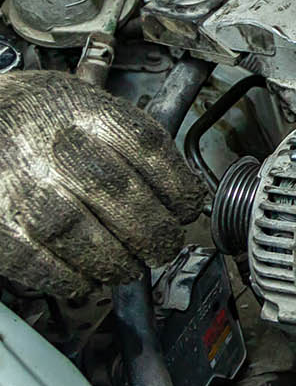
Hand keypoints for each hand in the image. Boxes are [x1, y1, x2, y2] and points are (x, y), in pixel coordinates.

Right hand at [0, 73, 205, 297]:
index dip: (177, 186)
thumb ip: (133, 143)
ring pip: (75, 231)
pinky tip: (84, 280)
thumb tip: (179, 193)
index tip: (188, 209)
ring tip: (127, 268)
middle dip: (152, 231)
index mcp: (87, 112)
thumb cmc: (42, 116)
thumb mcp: (92, 105)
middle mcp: (53, 146)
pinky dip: (66, 278)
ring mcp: (19, 183)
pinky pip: (33, 259)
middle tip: (163, 247)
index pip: (147, 147)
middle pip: (115, 191)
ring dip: (112, 261)